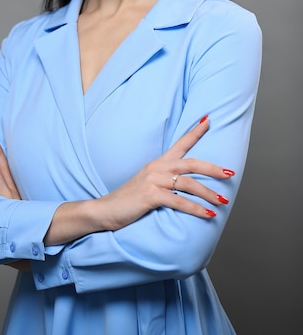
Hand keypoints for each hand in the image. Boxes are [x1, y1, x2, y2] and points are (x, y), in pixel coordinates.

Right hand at [95, 115, 233, 229]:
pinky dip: (196, 209)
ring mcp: (153, 181)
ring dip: (209, 193)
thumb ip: (164, 181)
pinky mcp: (151, 196)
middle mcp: (156, 168)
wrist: (104, 210)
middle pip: (191, 164)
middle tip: (230, 173)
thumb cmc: (128, 200)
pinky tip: (208, 215)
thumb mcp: (147, 184)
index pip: (180, 144)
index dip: (195, 132)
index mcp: (157, 164)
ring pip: (189, 184)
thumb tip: (184, 187)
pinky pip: (180, 202)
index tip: (208, 119)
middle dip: (213, 168)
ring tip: (223, 201)